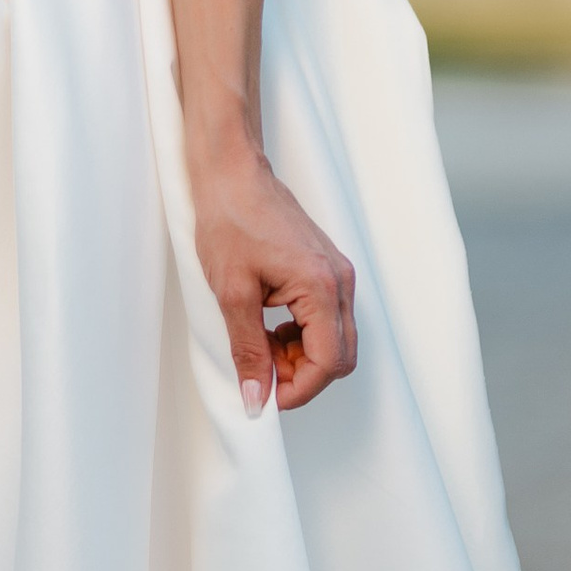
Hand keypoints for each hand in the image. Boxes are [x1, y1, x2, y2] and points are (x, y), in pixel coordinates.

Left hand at [189, 142, 357, 415]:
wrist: (233, 174)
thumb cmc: (230, 219)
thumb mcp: (232, 293)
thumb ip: (248, 350)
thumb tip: (256, 397)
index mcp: (321, 287)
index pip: (328, 363)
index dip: (298, 390)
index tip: (265, 396)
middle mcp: (339, 281)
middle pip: (340, 357)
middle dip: (302, 375)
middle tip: (261, 370)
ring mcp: (337, 274)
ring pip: (336, 341)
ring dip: (302, 356)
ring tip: (260, 345)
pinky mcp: (327, 270)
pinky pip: (328, 319)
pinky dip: (303, 335)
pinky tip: (270, 327)